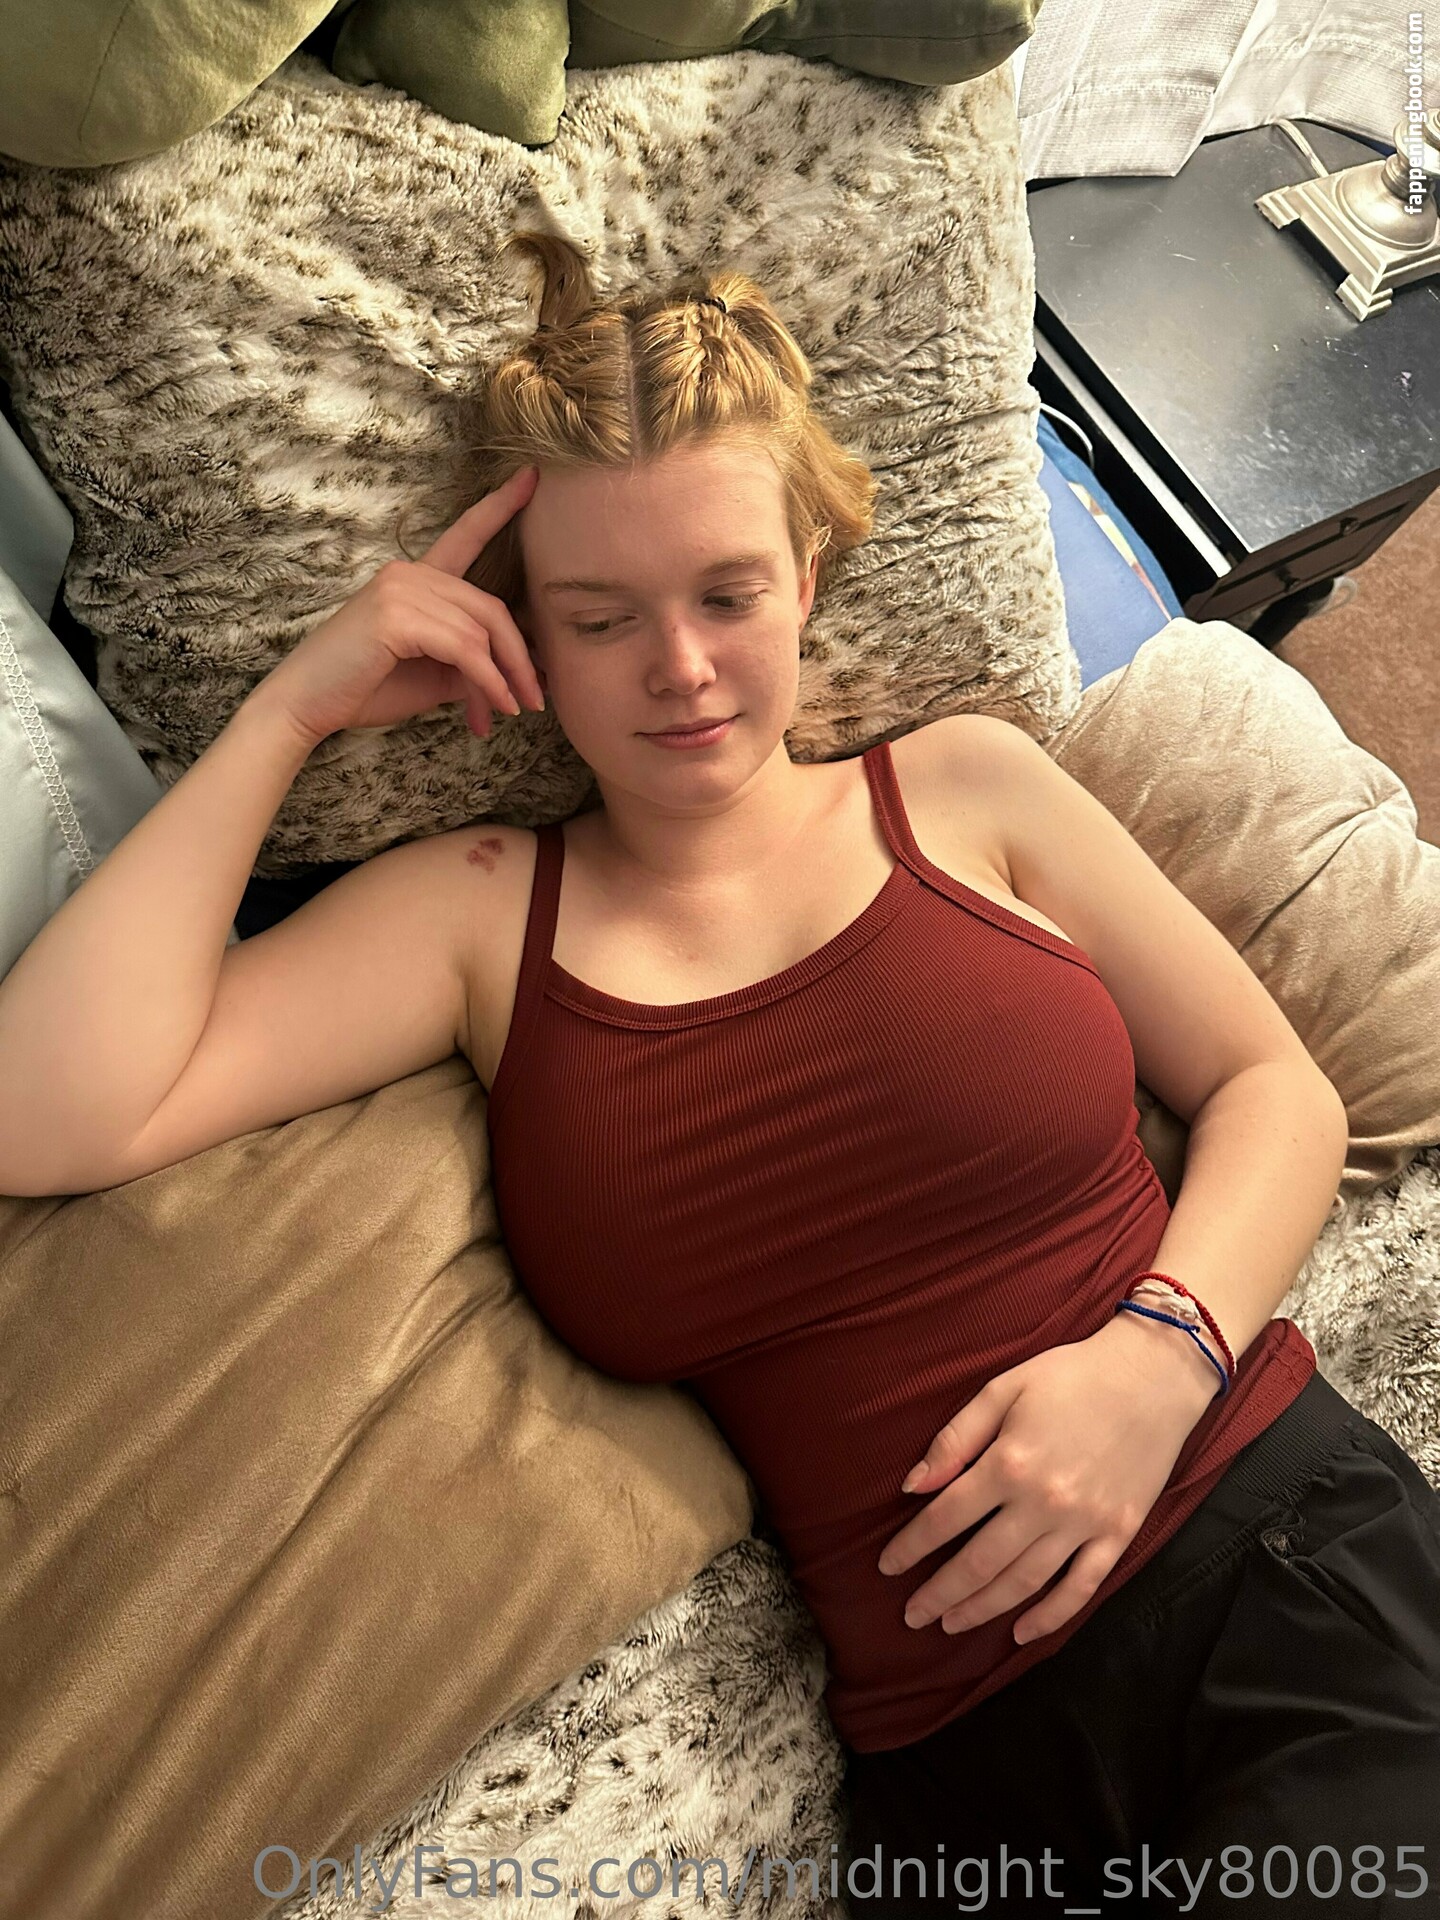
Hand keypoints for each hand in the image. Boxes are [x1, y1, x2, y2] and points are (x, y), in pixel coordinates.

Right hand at [256, 466, 543, 747]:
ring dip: (504, 678)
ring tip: (513, 711)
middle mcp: (409, 572)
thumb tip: (523, 672)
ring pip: (480, 631)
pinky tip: (494, 708)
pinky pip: (464, 648)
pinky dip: (487, 681)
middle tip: (537, 698)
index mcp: (416, 579)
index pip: (464, 535)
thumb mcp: (433, 674)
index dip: (499, 506)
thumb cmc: (365, 689)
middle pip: (490, 606)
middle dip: (520, 657)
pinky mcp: (395, 615)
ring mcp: (400, 588)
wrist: (306, 706)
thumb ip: (472, 663)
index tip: (532, 477)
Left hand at [876, 1317, 1216, 1646]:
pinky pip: (1080, 1589)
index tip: (888, 1568)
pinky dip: (1049, 1617)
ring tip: (950, 1625)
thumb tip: (914, 1486)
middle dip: (939, 1592)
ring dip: (981, 1609)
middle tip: (912, 1614)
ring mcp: (1084, 1524)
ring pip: (1022, 1583)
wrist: (1152, 1377)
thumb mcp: (1003, 1388)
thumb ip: (956, 1439)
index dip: (911, 1547)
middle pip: (979, 1562)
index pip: (945, 1518)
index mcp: (1009, 1463)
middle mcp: (1044, 1502)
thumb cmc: (1071, 1376)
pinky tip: (1020, 1632)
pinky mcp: (1117, 1535)